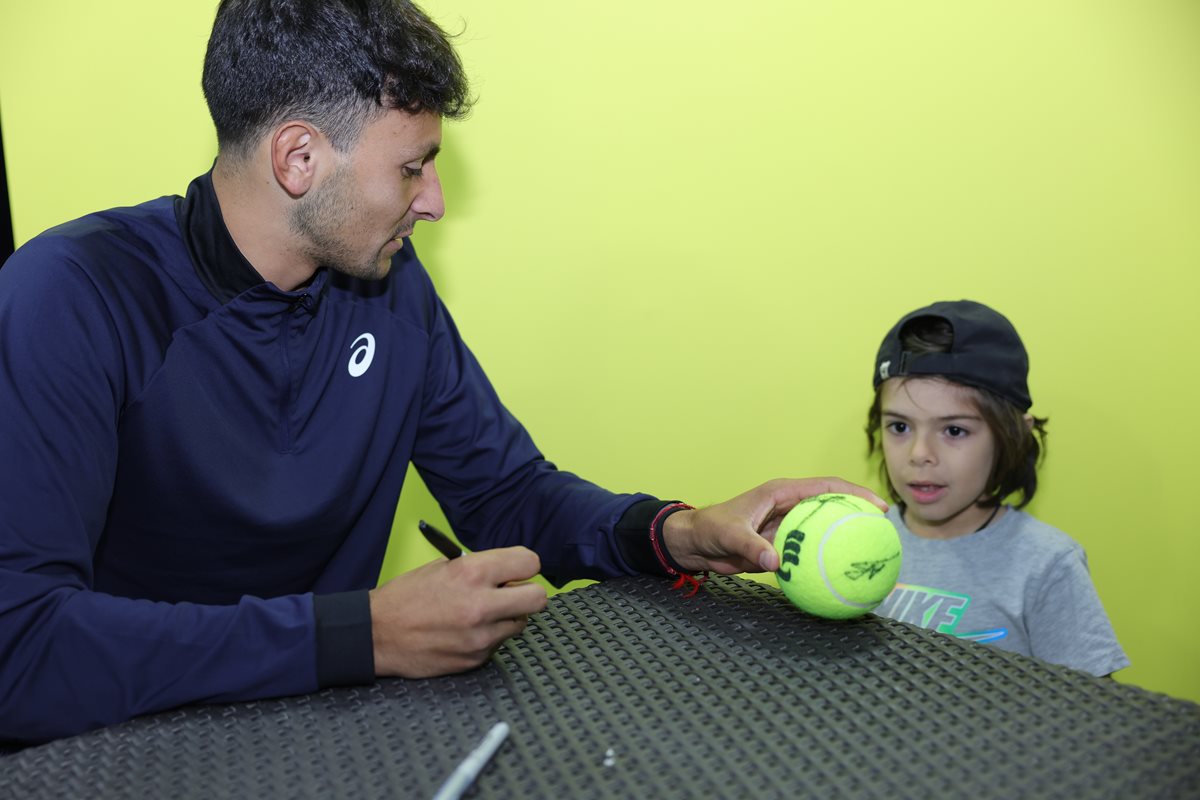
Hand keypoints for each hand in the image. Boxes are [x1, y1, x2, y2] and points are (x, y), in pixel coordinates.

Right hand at [368, 546, 547, 677]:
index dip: (525, 565)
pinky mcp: (476, 659)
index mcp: (472, 573)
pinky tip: (466, 632)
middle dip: (528, 593)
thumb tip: (508, 573)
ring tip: (482, 614)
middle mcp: (481, 604)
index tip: (519, 570)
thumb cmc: (406, 597)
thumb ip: (479, 568)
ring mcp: (480, 636)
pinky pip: (499, 644)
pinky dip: (489, 637)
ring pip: (521, 624)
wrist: (376, 634)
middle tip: (513, 594)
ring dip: (508, 618)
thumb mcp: (442, 567)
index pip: (529, 562)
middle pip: (538, 598)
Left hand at [661, 477, 886, 573]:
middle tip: (885, 532)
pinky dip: (826, 559)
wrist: (694, 542)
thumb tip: (775, 562)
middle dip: (860, 513)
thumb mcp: (729, 533)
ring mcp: (788, 526)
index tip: (877, 507)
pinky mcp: (783, 545)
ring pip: (825, 530)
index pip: (827, 487)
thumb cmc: (710, 528)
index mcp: (782, 493)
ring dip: (846, 539)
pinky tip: (840, 575)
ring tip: (872, 554)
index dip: (855, 493)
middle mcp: (789, 506)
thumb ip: (751, 545)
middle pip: (833, 506)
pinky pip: (811, 551)